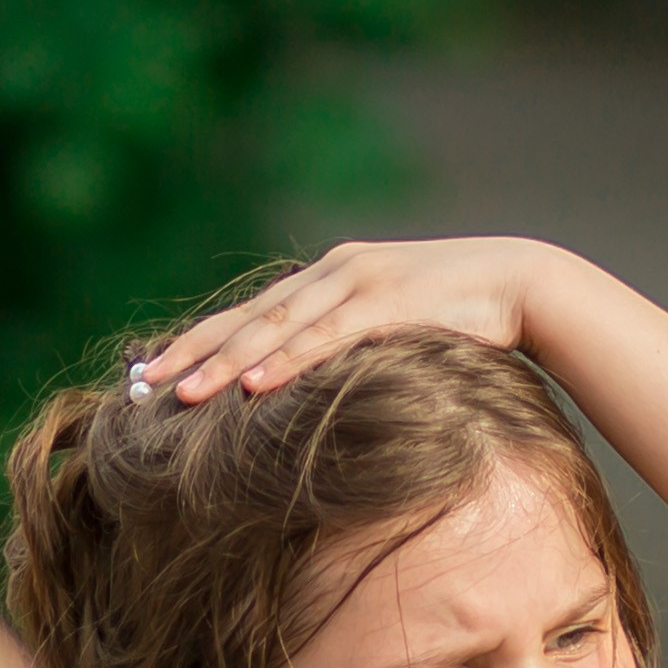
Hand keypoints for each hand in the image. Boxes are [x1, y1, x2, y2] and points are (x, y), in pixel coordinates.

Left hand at [140, 236, 554, 403]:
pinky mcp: (388, 304)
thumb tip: (308, 388)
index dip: (199, 341)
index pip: (249, 313)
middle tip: (147, 384)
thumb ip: (346, 345)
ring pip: (277, 328)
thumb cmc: (456, 318)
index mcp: (326, 278)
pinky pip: (326, 338)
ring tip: (186, 394)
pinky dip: (288, 361)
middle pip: (248, 318)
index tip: (154, 372)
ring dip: (228, 363)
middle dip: (194, 352)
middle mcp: (332, 273)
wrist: (520, 284)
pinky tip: (255, 384)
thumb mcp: (389, 328)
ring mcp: (358, 284)